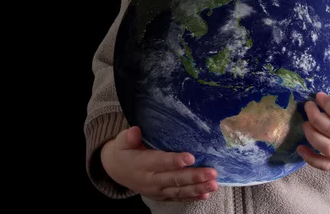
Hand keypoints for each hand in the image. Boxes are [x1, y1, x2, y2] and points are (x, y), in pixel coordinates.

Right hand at [101, 126, 217, 201]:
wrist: (116, 171)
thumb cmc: (123, 152)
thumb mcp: (121, 142)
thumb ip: (128, 137)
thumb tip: (135, 131)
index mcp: (142, 164)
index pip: (161, 162)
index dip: (175, 160)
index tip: (190, 157)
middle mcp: (151, 180)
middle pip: (175, 179)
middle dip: (194, 177)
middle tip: (211, 173)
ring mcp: (157, 190)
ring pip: (179, 191)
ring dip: (197, 188)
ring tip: (213, 184)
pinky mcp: (161, 195)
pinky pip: (178, 197)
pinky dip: (192, 197)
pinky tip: (205, 194)